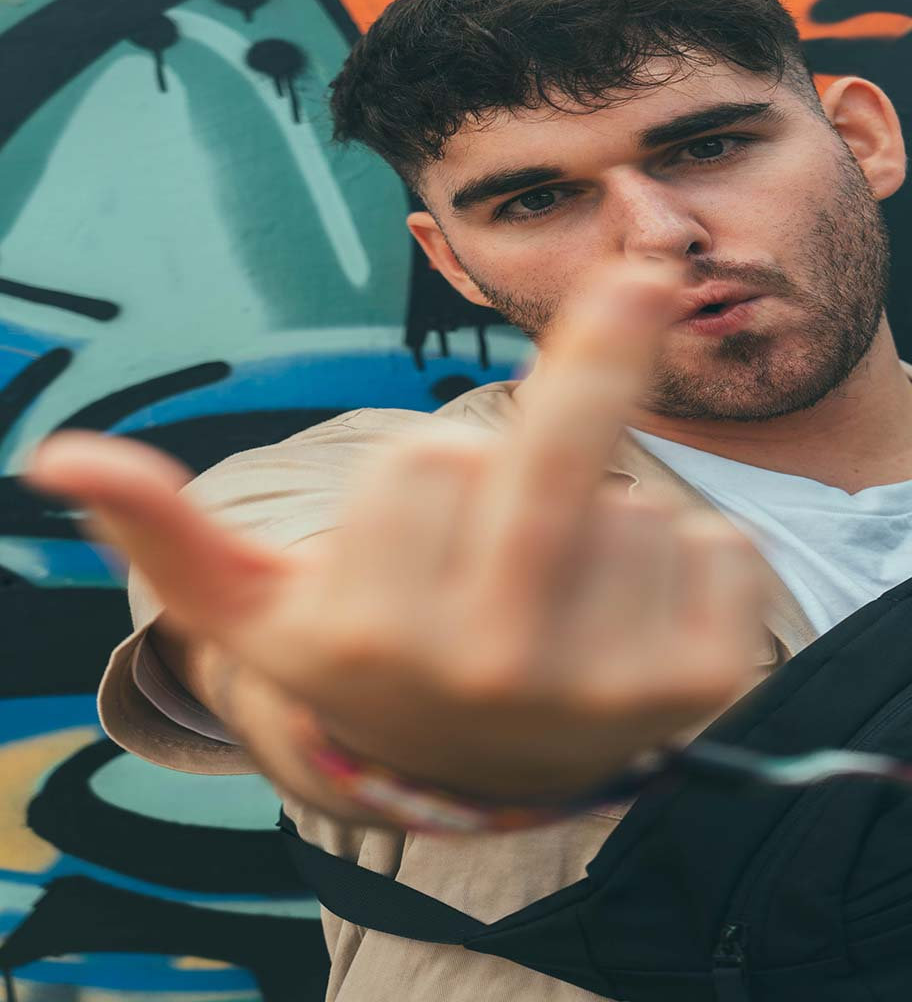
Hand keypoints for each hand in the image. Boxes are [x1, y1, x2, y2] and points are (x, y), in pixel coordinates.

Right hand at [25, 261, 768, 802]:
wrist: (479, 770)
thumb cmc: (373, 652)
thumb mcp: (262, 609)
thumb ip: (170, 535)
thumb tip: (60, 458)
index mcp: (380, 634)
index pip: (430, 460)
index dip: (429, 470)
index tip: (421, 533)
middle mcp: (494, 668)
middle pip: (551, 462)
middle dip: (603, 344)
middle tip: (647, 269)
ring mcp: (610, 686)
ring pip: (635, 506)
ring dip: (607, 514)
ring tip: (561, 593)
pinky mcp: (704, 686)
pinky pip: (719, 548)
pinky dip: (690, 553)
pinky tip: (634, 615)